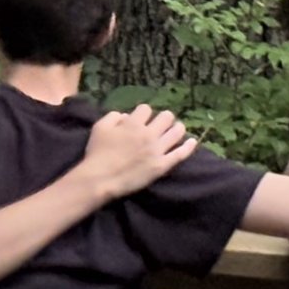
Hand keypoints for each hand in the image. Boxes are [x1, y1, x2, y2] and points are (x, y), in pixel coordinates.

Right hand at [78, 103, 198, 195]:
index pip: (146, 109)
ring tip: (176, 130)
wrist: (100, 179)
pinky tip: (192, 142)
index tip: (141, 120)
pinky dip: (188, 146)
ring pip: (177, 131)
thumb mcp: (99, 127)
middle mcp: (148, 133)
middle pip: (166, 116)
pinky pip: (180, 154)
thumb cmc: (97, 153)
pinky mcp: (162, 165)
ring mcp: (157, 150)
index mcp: (133, 123)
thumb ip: (113, 116)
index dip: (143, 113)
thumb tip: (125, 116)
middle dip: (164, 118)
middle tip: (162, 124)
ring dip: (177, 128)